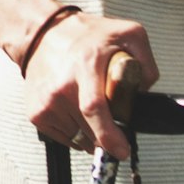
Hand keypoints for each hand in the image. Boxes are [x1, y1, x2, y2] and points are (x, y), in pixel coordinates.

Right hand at [20, 8, 151, 159]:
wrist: (42, 33)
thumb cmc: (84, 36)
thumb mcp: (127, 34)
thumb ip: (146, 62)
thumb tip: (147, 91)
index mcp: (86, 66)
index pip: (94, 108)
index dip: (109, 136)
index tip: (121, 149)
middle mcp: (62, 86)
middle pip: (90, 130)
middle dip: (108, 137)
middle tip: (115, 127)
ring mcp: (47, 102)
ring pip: (80, 139)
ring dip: (92, 133)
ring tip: (91, 108)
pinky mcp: (36, 113)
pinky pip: (65, 138)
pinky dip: (77, 132)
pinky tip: (76, 111)